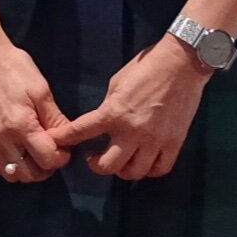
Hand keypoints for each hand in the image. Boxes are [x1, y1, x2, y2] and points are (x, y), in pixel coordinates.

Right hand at [0, 35, 67, 182]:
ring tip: (33, 155)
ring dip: (27, 170)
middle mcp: (2, 138)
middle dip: (45, 168)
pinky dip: (8, 167)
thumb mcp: (42, 91)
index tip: (64, 147)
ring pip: (11, 175)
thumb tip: (67, 139)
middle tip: (50, 153)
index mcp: (21, 125)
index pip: (47, 159)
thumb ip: (55, 119)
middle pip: (29, 174)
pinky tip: (16, 153)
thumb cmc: (16, 70)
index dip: (61, 157)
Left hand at [41, 38, 209, 182]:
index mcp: (114, 113)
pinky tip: (144, 162)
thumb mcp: (117, 83)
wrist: (181, 64)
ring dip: (123, 170)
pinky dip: (149, 170)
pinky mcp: (174, 142)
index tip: (55, 142)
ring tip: (121, 161)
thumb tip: (104, 121)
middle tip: (94, 157)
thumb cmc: (145, 68)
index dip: (64, 138)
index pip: (81, 131)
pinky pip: (160, 169)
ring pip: (134, 172)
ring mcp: (154, 140)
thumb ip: (108, 107)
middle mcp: (132, 132)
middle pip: (109, 166)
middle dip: (97, 165)